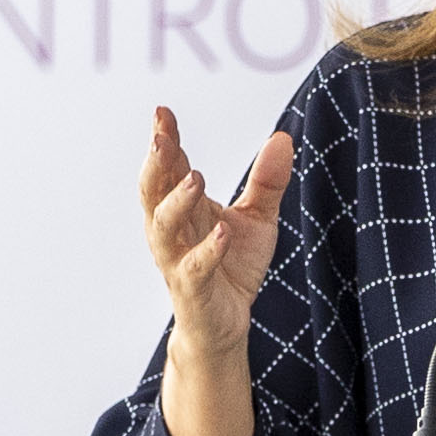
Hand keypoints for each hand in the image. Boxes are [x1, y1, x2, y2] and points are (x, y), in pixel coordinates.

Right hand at [141, 110, 294, 349]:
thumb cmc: (232, 266)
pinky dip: (208, 250)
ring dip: (177, 202)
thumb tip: (283, 137)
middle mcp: (171, 231)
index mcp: (183, 208)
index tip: (162, 111)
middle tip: (161, 137)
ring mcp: (177, 260)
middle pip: (153, 192)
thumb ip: (267, 182)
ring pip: (165, 228)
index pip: (168, 168)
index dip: (164, 139)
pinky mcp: (193, 290)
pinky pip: (195, 269)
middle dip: (156, 164)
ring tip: (197, 178)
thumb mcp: (257, 219)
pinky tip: (222, 231)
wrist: (224, 324)